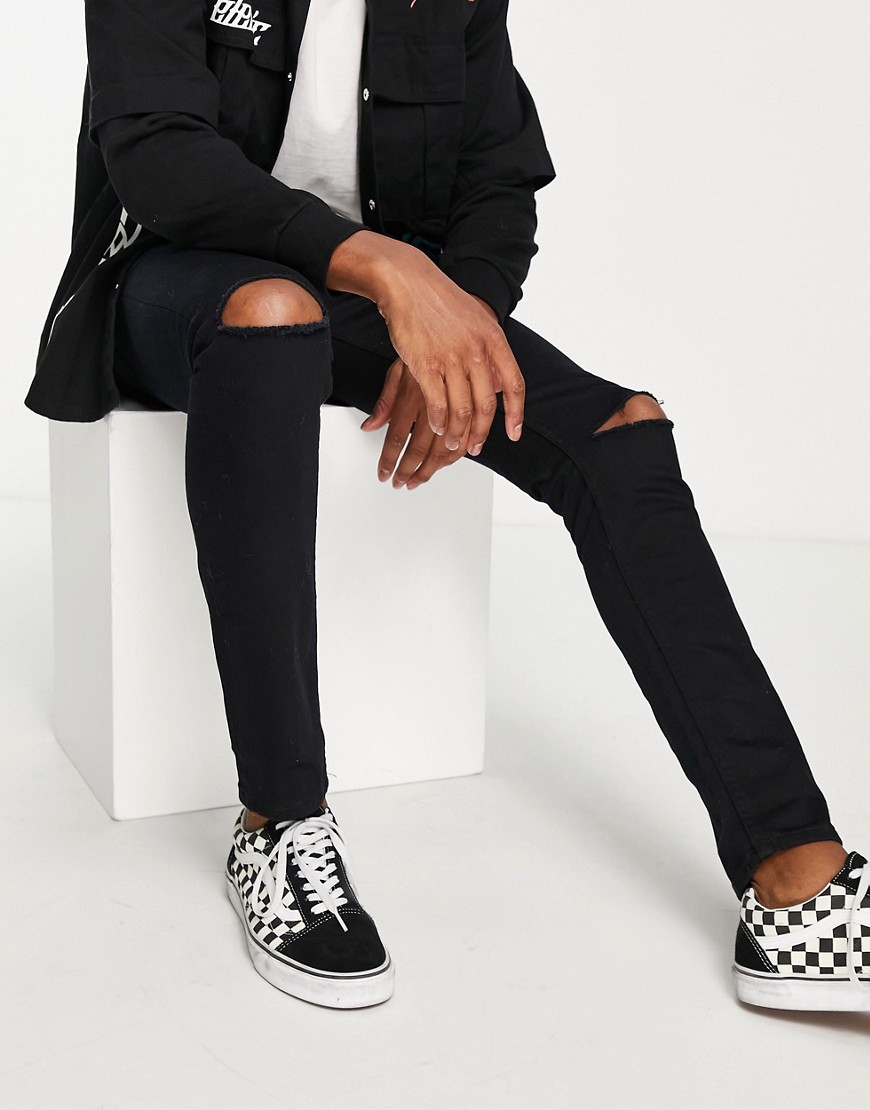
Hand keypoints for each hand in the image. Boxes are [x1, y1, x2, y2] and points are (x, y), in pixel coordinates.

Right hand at [327, 232, 523, 456]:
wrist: (409, 283)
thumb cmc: (440, 302)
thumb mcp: (477, 322)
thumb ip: (490, 351)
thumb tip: (500, 382)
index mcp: (493, 340)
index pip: (514, 384)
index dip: (516, 413)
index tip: (514, 432)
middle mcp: (476, 351)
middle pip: (486, 404)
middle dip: (482, 432)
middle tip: (475, 446)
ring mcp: (451, 358)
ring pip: (461, 409)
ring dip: (457, 433)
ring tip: (452, 443)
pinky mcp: (425, 364)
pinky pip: (437, 403)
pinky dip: (438, 421)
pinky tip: (436, 427)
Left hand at [361, 358, 468, 488]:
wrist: (455, 322)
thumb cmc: (424, 346)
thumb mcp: (398, 371)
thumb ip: (385, 402)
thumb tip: (369, 426)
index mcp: (411, 396)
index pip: (396, 438)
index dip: (389, 460)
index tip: (384, 474)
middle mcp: (432, 404)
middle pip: (418, 449)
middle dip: (408, 471)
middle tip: (400, 483)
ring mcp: (454, 406)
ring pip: (442, 449)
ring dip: (430, 469)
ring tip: (418, 480)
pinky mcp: (472, 405)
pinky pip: (464, 438)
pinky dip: (455, 455)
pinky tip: (445, 463)